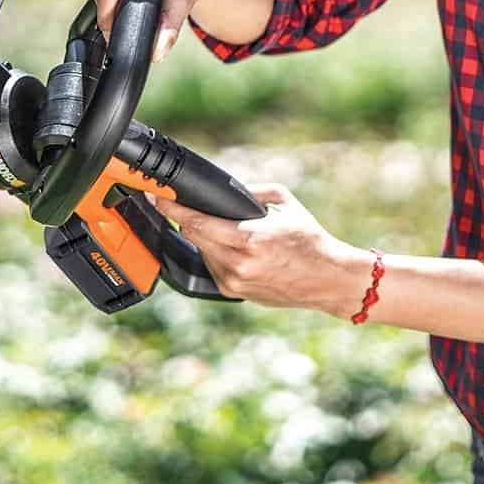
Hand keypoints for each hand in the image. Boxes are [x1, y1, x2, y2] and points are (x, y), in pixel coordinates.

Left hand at [150, 183, 366, 314]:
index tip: (156, 196)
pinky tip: (232, 246)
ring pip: (201, 251)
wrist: (327, 278)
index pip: (197, 223)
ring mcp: (235, 282)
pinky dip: (215, 253)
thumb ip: (248, 191)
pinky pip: (212, 266)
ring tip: (224, 227)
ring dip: (202, 236)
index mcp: (250, 239)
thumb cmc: (309, 239)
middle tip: (173, 202)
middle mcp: (239, 264)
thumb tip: (218, 190)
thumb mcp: (284, 201)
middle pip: (193, 236)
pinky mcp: (234, 292)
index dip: (172, 208)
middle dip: (183, 218)